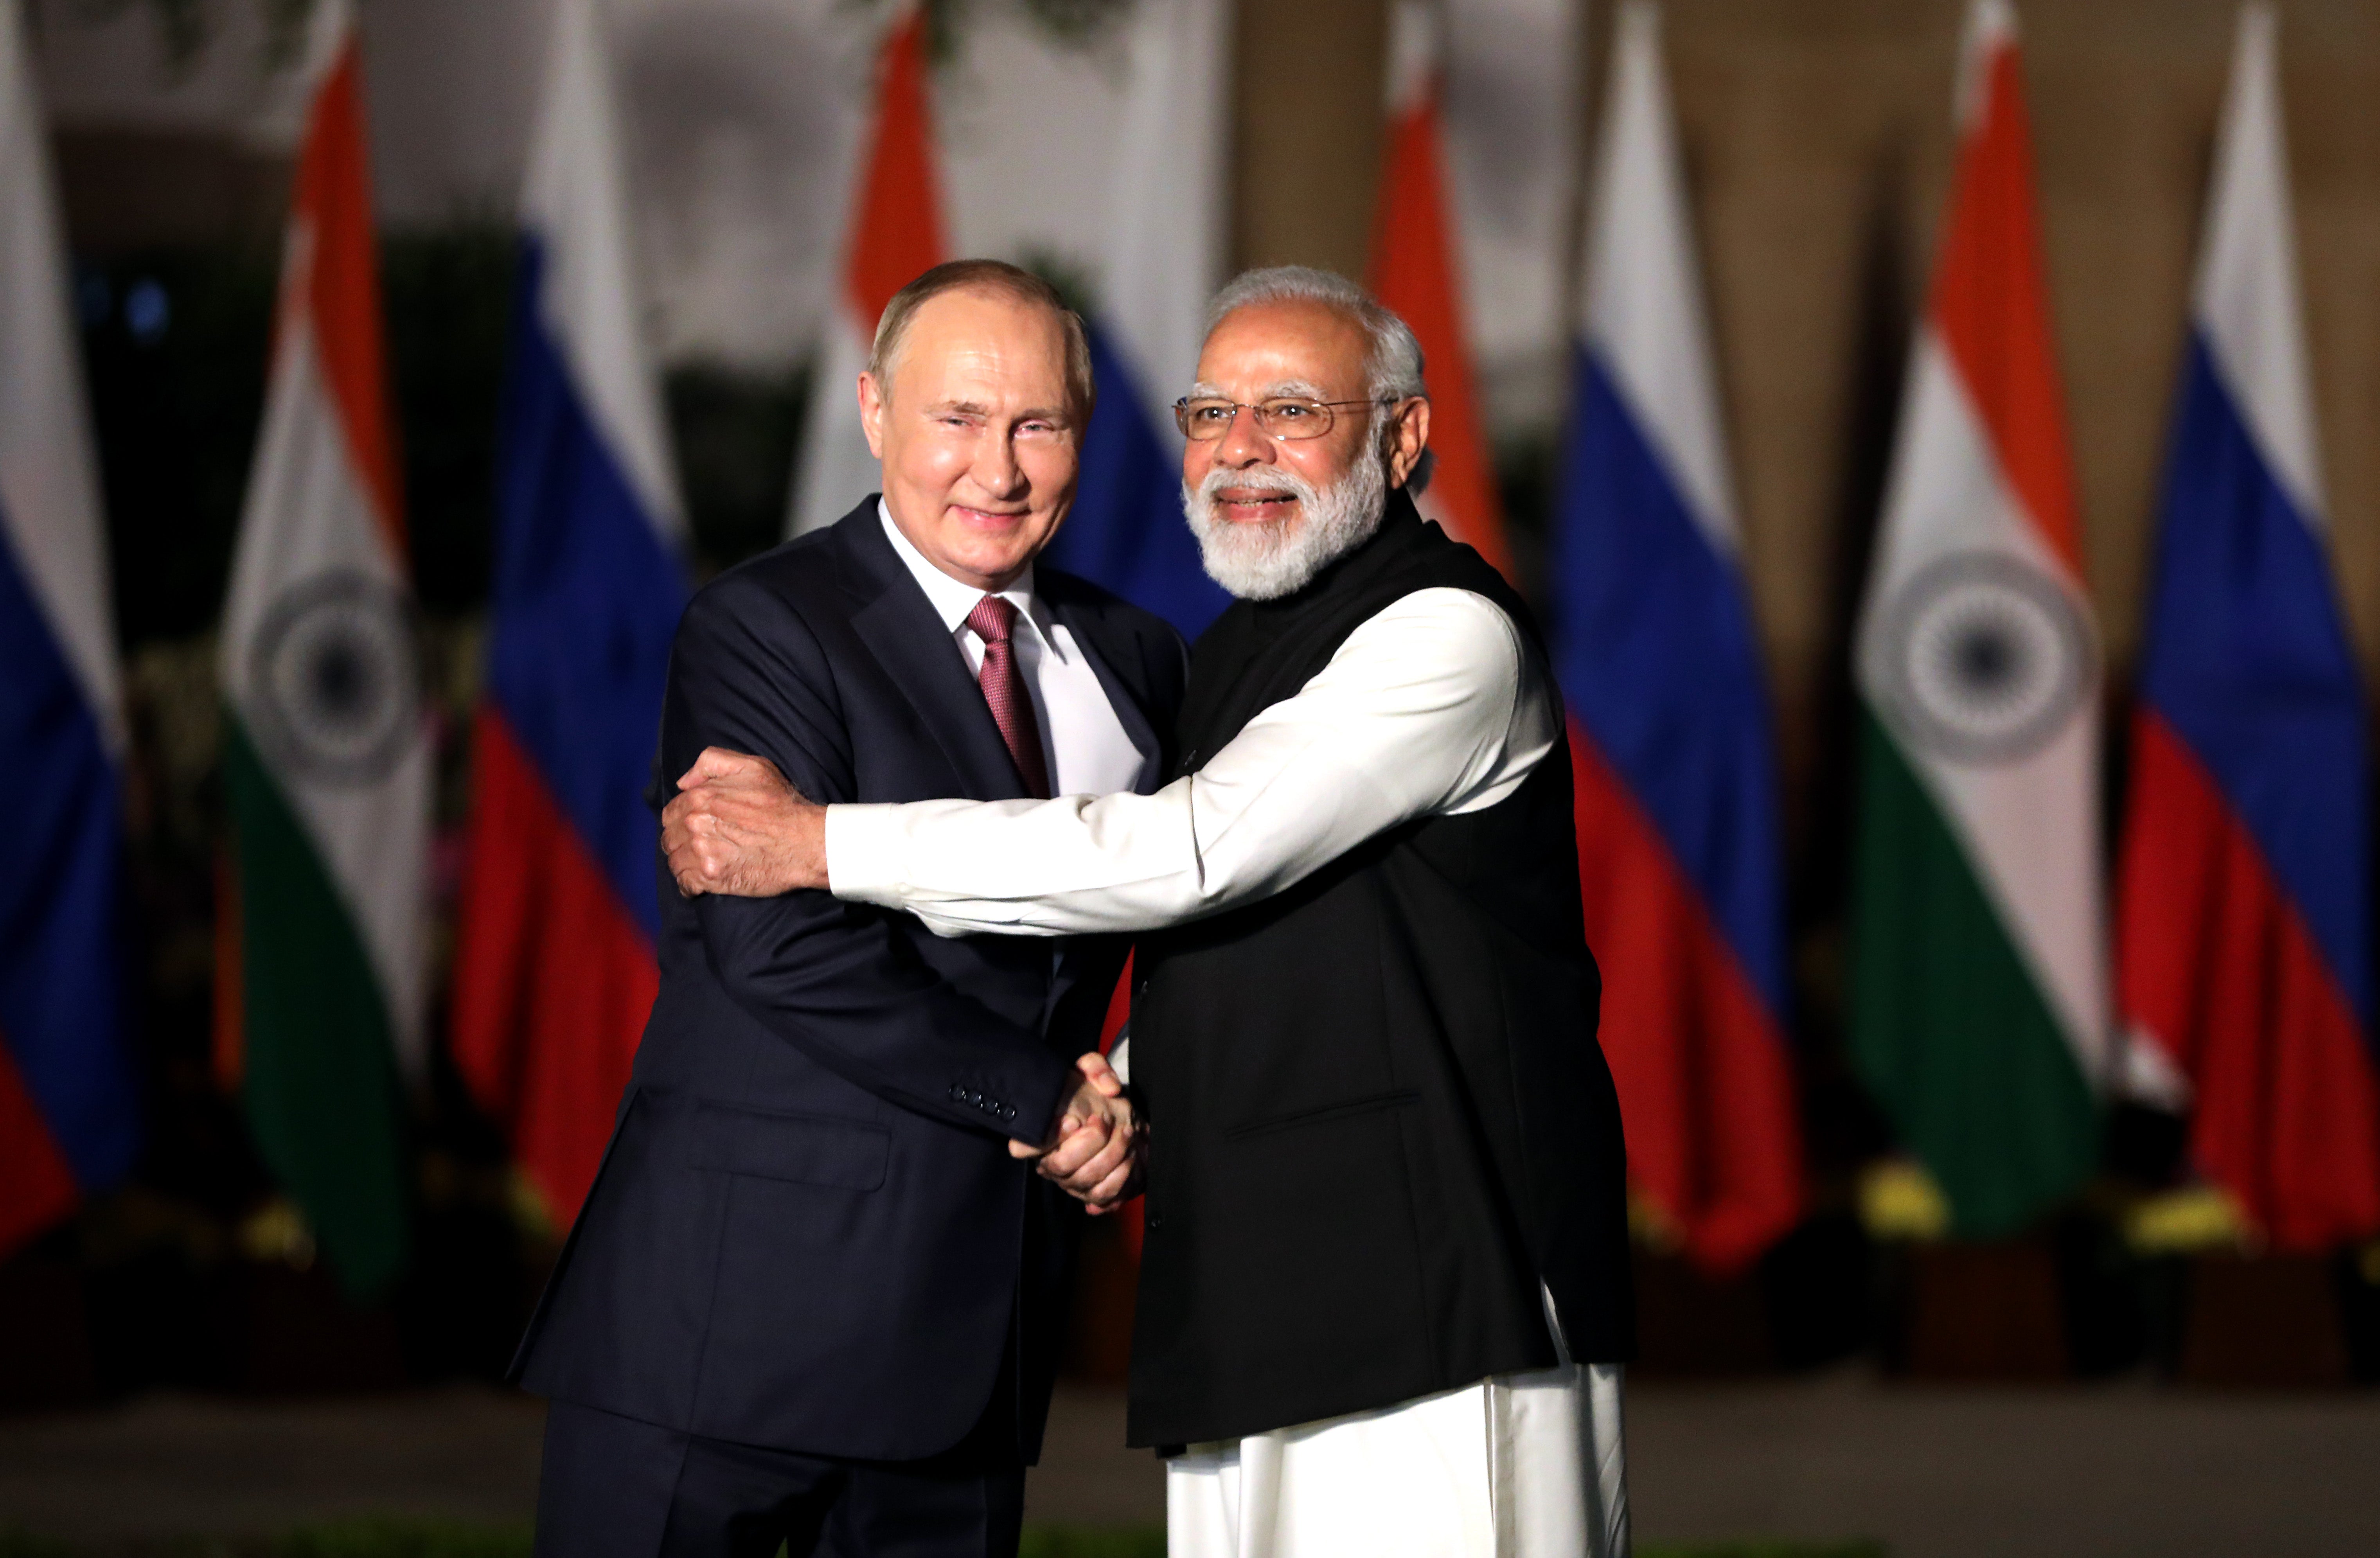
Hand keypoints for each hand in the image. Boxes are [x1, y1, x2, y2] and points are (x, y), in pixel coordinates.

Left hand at [661, 748, 828, 897]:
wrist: (806, 841)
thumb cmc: (781, 804)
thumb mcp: (752, 766)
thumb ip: (711, 761)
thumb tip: (683, 783)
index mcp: (700, 797)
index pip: (671, 813)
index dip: (681, 820)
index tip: (695, 826)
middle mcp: (696, 824)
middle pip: (670, 838)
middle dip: (681, 842)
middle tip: (699, 846)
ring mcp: (702, 853)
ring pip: (675, 862)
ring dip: (685, 863)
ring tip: (701, 863)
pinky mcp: (712, 878)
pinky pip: (685, 885)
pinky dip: (689, 885)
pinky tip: (701, 882)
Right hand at [1009, 1052, 1142, 1212]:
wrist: (1119, 1120)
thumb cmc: (1096, 1096)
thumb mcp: (1092, 1069)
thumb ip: (1095, 1068)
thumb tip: (1109, 1089)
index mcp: (1039, 1133)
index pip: (1021, 1147)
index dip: (1042, 1140)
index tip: (1071, 1121)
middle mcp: (1048, 1161)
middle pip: (1059, 1165)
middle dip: (1090, 1141)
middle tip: (1107, 1120)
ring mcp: (1069, 1181)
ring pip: (1084, 1179)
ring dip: (1111, 1154)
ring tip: (1126, 1132)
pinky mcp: (1090, 1194)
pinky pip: (1103, 1194)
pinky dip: (1121, 1175)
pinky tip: (1130, 1155)